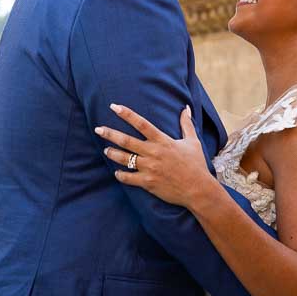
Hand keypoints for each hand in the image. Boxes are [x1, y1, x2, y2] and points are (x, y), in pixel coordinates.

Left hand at [96, 103, 214, 209]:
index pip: (141, 123)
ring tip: (105, 150)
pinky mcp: (148, 183)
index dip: (127, 114)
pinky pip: (128, 178)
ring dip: (112, 154)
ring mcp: (149, 168)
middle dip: (110, 134)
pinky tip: (117, 172)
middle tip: (98, 129)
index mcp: (163, 141)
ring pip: (124, 159)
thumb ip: (186, 124)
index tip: (114, 106)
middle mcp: (154, 153)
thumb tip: (186, 108)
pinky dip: (120, 175)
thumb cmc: (196, 164)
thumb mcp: (192, 141)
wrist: (198, 189)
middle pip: (127, 141)